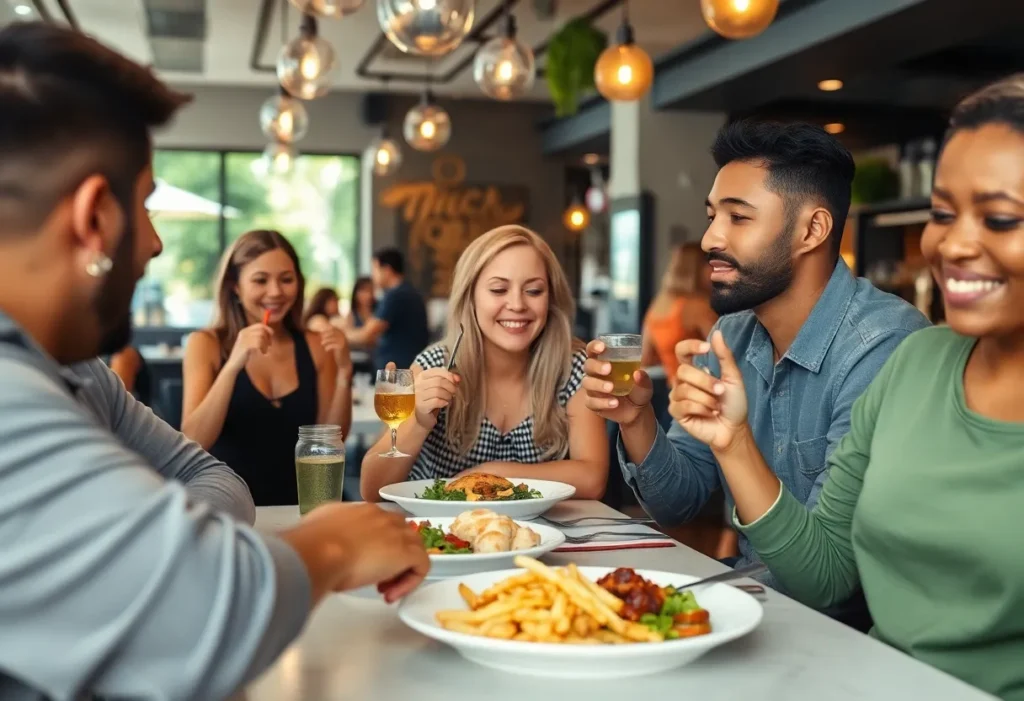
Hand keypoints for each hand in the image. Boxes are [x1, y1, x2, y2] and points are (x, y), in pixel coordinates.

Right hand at [225, 323, 271, 372]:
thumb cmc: (243, 354)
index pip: (259, 325)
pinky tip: (262, 354)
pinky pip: (259, 343)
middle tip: (269, 346)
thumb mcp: (249, 342)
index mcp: (244, 331)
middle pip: (261, 330)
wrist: (233, 364)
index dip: (268, 329)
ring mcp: (244, 339)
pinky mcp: (245, 346)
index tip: (272, 336)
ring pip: (261, 337)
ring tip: (264, 352)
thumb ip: (256, 336)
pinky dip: (263, 349)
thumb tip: (270, 331)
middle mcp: (244, 333)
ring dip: (266, 345)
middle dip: (268, 337)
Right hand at [288, 502, 429, 602]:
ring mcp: (396, 532)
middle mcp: (381, 516)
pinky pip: (421, 566)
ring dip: (401, 571)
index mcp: (360, 510)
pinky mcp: (407, 552)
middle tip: (376, 579)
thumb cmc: (310, 545)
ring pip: (413, 548)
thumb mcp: (315, 530)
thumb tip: (322, 539)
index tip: (364, 564)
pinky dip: (410, 582)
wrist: (319, 551)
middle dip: (392, 557)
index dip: (376, 546)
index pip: (379, 524)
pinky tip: (391, 594)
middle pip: (400, 534)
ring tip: (385, 589)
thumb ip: (324, 531)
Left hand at [320, 327, 352, 380]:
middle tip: (321, 339)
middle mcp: (343, 337)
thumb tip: (321, 332)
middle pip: (332, 332)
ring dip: (325, 341)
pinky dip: (327, 347)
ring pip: (331, 338)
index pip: (333, 328)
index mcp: (342, 334)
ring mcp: (343, 341)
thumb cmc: (338, 351)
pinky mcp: (341, 347)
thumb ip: (331, 337)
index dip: (326, 330)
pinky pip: (332, 345)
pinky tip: (326, 350)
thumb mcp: (336, 342)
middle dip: (325, 335)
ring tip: (322, 344)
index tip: (321, 335)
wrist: (344, 361)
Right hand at [413, 367, 458, 429]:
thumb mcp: (440, 387)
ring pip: (438, 391)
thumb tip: (457, 378)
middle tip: (454, 392)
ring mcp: (418, 395)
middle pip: (439, 381)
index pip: (437, 371)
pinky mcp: (421, 406)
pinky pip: (436, 401)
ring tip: (449, 399)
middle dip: (450, 387)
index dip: (449, 375)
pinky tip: (445, 404)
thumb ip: (448, 379)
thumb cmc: (433, 399)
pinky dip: (444, 402)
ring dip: (447, 395)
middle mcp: (418, 384)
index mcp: (422, 376)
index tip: (457, 381)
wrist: (424, 417)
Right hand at [581, 339, 653, 425]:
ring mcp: (592, 388)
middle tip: (608, 368)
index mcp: (605, 361)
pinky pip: (591, 401)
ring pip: (587, 383)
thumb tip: (638, 373)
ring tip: (611, 388)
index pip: (593, 350)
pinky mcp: (592, 403)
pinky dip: (602, 402)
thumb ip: (643, 379)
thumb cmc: (637, 389)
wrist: (636, 411)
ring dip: (599, 384)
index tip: (602, 347)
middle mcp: (596, 373)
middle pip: (588, 365)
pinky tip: (614, 403)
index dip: (594, 346)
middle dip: (597, 366)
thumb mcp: (644, 384)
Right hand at [669, 331, 748, 451]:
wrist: (733, 428)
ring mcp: (677, 397)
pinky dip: (701, 409)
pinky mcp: (677, 412)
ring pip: (684, 390)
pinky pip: (683, 405)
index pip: (681, 351)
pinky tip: (709, 414)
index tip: (706, 348)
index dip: (690, 346)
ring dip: (707, 399)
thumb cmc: (733, 403)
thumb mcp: (733, 377)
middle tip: (720, 390)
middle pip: (683, 371)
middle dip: (706, 381)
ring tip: (716, 407)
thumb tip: (717, 332)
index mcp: (694, 370)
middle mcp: (682, 381)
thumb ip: (724, 356)